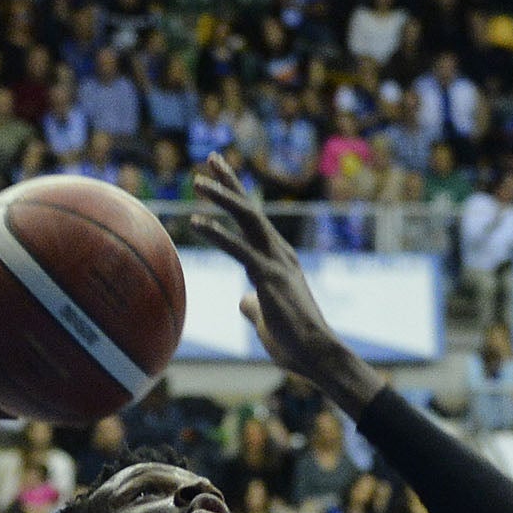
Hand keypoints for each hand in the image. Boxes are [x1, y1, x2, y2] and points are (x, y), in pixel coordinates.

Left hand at [188, 155, 374, 407]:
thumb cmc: (295, 343)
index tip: (219, 175)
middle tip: (212, 158)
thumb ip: (254, 306)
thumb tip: (243, 300)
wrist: (318, 355)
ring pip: (247, 219)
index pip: (253, 221)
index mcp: (279, 259)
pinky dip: (216, 233)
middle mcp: (280, 253)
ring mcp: (276, 262)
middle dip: (231, 182)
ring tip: (198, 182)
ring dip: (222, 197)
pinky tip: (195, 221)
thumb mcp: (267, 319)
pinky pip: (239, 249)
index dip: (236, 196)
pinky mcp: (269, 276)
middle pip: (250, 209)